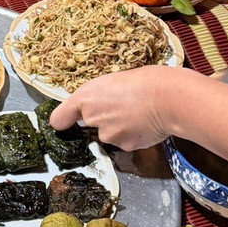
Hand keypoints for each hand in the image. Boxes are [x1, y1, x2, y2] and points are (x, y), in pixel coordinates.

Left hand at [48, 66, 185, 150]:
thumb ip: (98, 96)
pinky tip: (145, 123)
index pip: (59, 118)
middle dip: (103, 119)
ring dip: (120, 128)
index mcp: (85, 97)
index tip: (66, 123)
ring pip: (109, 134)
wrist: (168, 97)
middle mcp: (91, 118)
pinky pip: (125, 142)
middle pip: (90, 124)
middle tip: (123, 106)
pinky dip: (133, 136)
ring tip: (138, 112)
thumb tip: (97, 105)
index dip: (64, 121)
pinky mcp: (124, 146)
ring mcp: (107, 134)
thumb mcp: (113, 80)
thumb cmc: (144, 81)